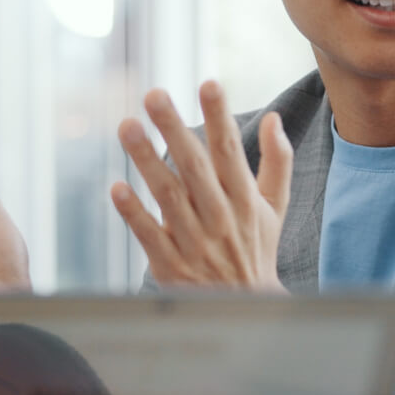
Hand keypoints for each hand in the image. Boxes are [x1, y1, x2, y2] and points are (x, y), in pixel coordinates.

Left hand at [111, 82, 291, 289]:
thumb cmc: (255, 249)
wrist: (245, 310)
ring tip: (128, 127)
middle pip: (195, 168)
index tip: (209, 84)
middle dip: (174, 128)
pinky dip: (134, 213)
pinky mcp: (171, 265)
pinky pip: (150, 236)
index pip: (230, 152)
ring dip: (147, 161)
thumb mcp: (275, 207)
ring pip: (169, 196)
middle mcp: (220, 218)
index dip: (220, 117)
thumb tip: (272, 117)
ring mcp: (194, 243)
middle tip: (154, 94)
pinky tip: (117, 188)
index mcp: (245, 200)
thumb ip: (277, 161)